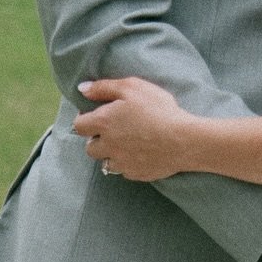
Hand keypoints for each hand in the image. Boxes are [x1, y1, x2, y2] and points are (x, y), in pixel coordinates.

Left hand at [74, 77, 195, 180]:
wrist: (183, 140)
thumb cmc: (158, 109)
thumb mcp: (132, 87)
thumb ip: (103, 87)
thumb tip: (82, 89)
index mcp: (104, 123)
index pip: (78, 126)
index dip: (84, 120)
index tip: (95, 116)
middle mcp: (108, 146)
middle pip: (90, 148)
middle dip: (97, 140)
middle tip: (112, 131)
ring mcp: (121, 163)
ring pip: (105, 162)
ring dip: (111, 154)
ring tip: (126, 144)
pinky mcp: (135, 174)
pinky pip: (124, 170)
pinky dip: (127, 163)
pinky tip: (140, 153)